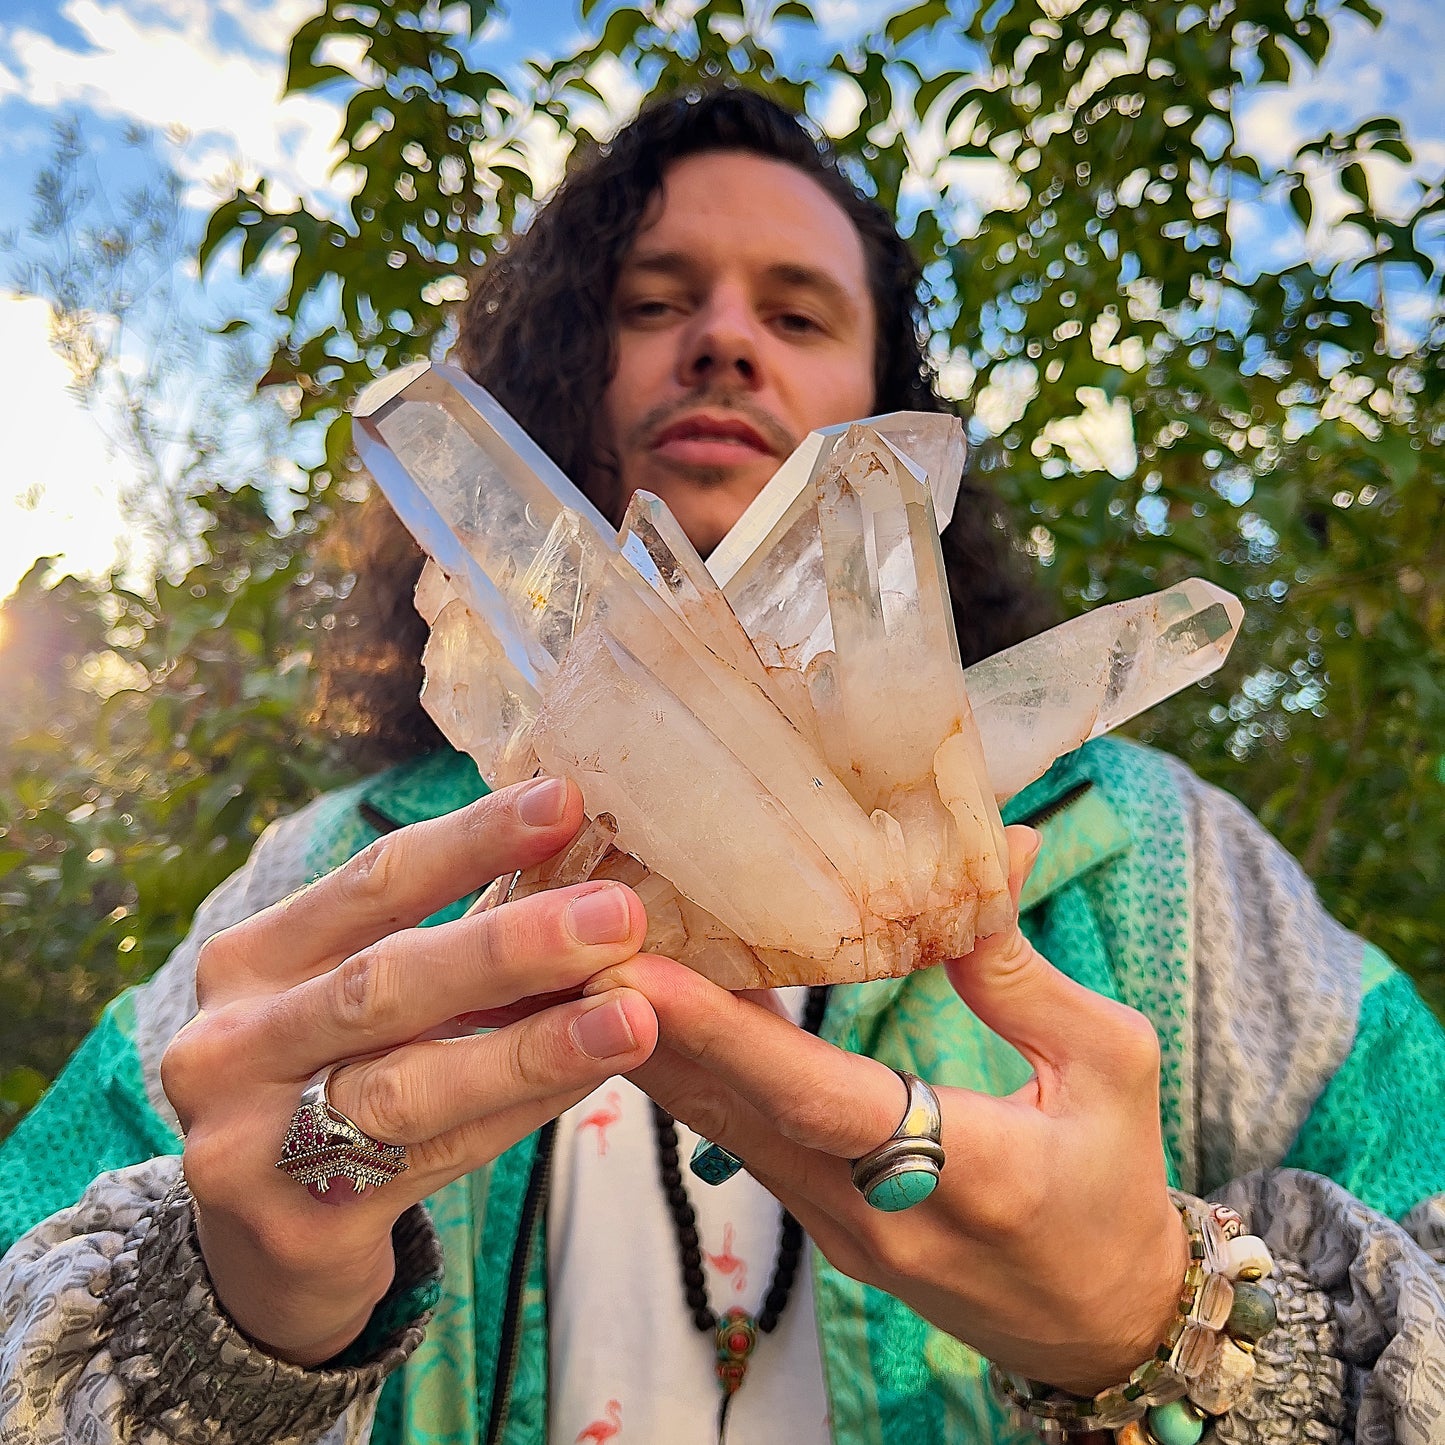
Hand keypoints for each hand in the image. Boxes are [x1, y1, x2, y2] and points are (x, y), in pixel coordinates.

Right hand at [161, 776, 658, 1365]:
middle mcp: (230, 1045)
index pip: (369, 882)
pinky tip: (588, 1079)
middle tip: (617, 915)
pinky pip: (434, 1159)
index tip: (564, 804)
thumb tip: (579, 872)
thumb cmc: (334, 1081)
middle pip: (382, 982)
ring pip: (409, 1085)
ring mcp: (247, 1144)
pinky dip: (519, 1113)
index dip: (470, 841)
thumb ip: (443, 941)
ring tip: (631, 1016)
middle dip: (510, 946)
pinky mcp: (295, 1230)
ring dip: (533, 1046)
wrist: (259, 1246)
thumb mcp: (354, 997)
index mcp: (250, 961)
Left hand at [586, 824, 1185, 1394]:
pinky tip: (660, 1002)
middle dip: (642, 1025)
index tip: (638, 972)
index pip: (816, 1100)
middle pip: (730, 1112)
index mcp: (964, 1170)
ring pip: (718, 1126)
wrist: (1100, 1327)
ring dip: (652, 1043)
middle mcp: (873, 1208)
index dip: (725, 1036)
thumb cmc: (1115, 1186)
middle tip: (568, 937)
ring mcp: (834, 1226)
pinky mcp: (817, 1223)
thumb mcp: (1108, 1065)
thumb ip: (1020, 971)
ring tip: (589, 953)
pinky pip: (738, 1136)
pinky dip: (695, 1069)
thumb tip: (991, 848)